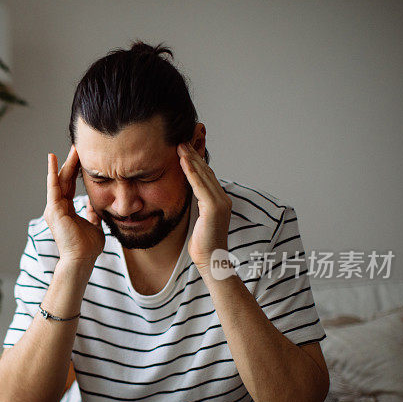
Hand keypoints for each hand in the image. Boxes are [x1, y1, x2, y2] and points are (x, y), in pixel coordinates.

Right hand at [43, 146, 104, 263]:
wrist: (81, 259)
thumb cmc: (87, 248)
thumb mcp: (94, 226)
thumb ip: (92, 215)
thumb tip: (94, 207)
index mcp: (66, 211)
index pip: (70, 186)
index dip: (76, 171)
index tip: (84, 157)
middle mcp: (57, 208)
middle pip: (64, 180)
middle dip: (72, 163)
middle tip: (78, 146)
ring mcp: (54, 208)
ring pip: (60, 180)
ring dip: (66, 163)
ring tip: (72, 148)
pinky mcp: (54, 209)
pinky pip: (53, 187)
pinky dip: (52, 172)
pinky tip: (52, 159)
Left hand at [178, 142, 231, 272]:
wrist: (211, 261)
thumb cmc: (202, 245)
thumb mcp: (198, 220)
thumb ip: (196, 206)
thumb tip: (188, 197)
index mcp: (219, 200)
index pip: (206, 176)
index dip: (196, 161)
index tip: (185, 148)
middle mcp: (223, 198)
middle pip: (206, 171)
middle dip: (194, 155)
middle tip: (182, 140)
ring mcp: (220, 202)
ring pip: (204, 175)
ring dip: (191, 159)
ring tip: (180, 145)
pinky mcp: (214, 208)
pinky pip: (200, 185)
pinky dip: (192, 172)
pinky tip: (183, 161)